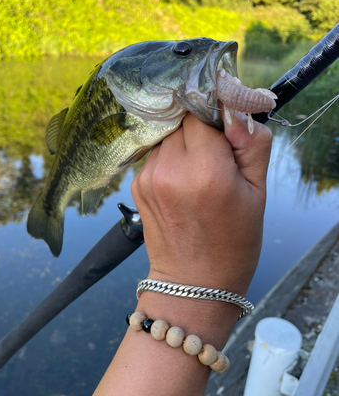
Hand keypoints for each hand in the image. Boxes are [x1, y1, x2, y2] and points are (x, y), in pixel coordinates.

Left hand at [131, 112, 272, 297]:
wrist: (193, 282)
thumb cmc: (233, 242)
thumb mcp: (258, 193)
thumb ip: (253, 145)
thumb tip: (237, 112)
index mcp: (206, 171)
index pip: (202, 113)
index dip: (216, 119)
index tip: (227, 135)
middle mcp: (170, 169)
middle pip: (181, 121)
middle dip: (199, 132)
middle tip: (215, 158)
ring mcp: (148, 177)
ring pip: (166, 136)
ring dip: (182, 144)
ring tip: (197, 175)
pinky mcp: (136, 184)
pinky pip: (155, 154)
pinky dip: (169, 159)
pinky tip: (181, 184)